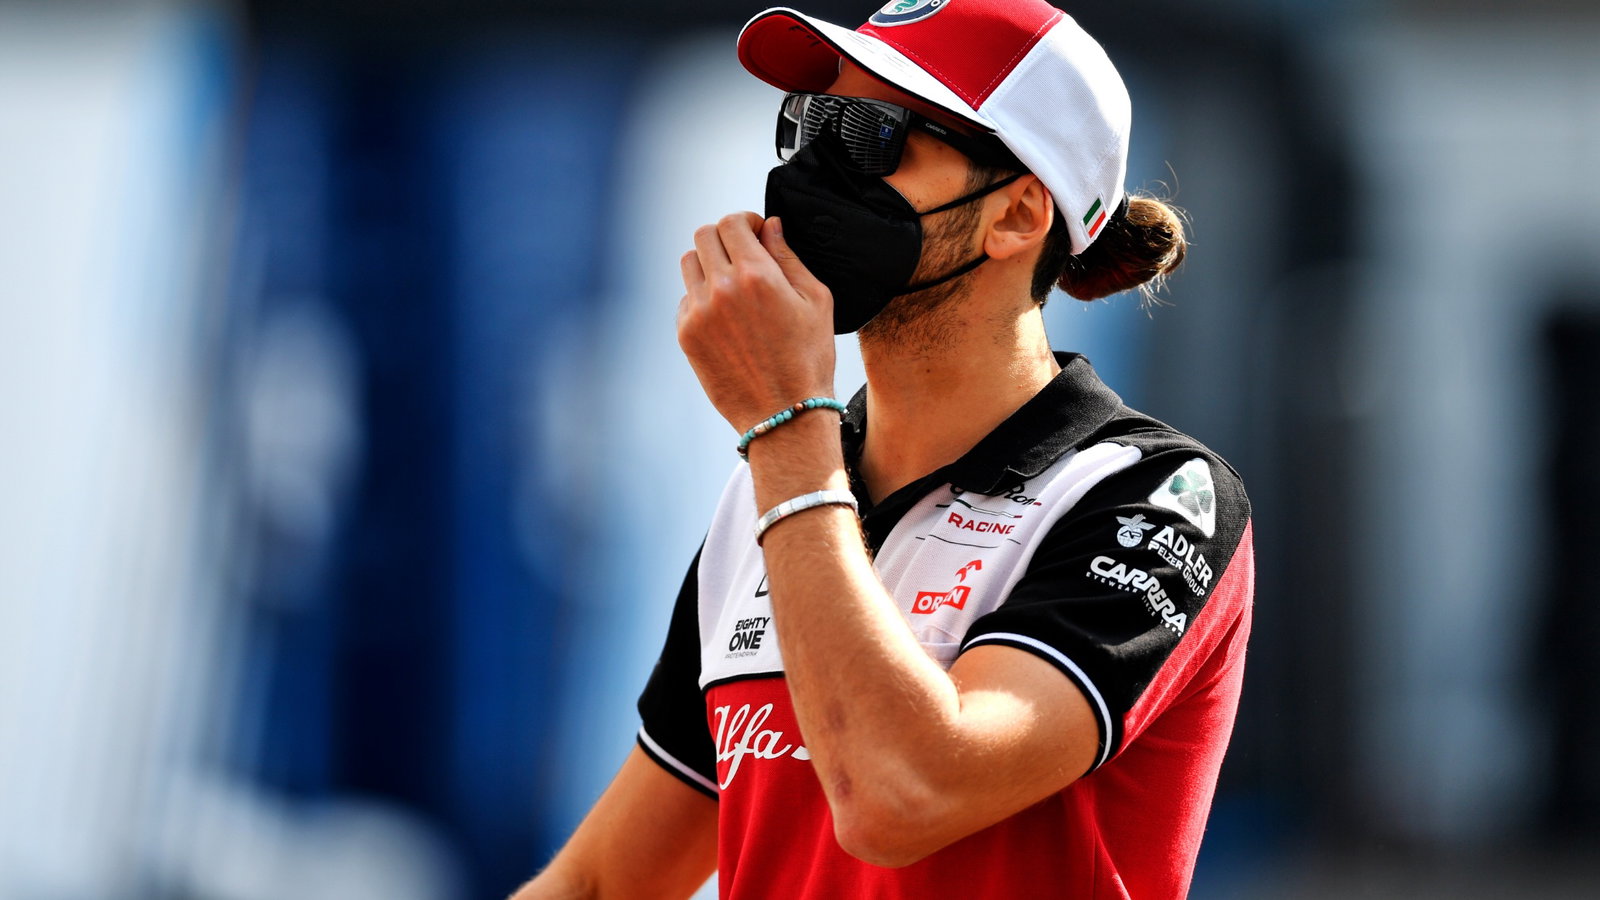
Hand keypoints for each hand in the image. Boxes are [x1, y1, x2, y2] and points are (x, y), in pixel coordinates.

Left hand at [677, 212, 835, 431]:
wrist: (784, 413)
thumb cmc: (808, 358)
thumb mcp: (815, 300)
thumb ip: (788, 257)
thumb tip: (770, 226)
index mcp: (756, 275)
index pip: (732, 222)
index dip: (746, 221)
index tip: (757, 233)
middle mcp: (721, 289)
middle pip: (704, 235)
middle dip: (725, 237)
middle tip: (743, 254)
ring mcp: (699, 313)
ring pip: (689, 263)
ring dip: (709, 263)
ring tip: (732, 283)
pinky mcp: (687, 335)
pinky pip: (686, 298)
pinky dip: (703, 297)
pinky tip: (727, 317)